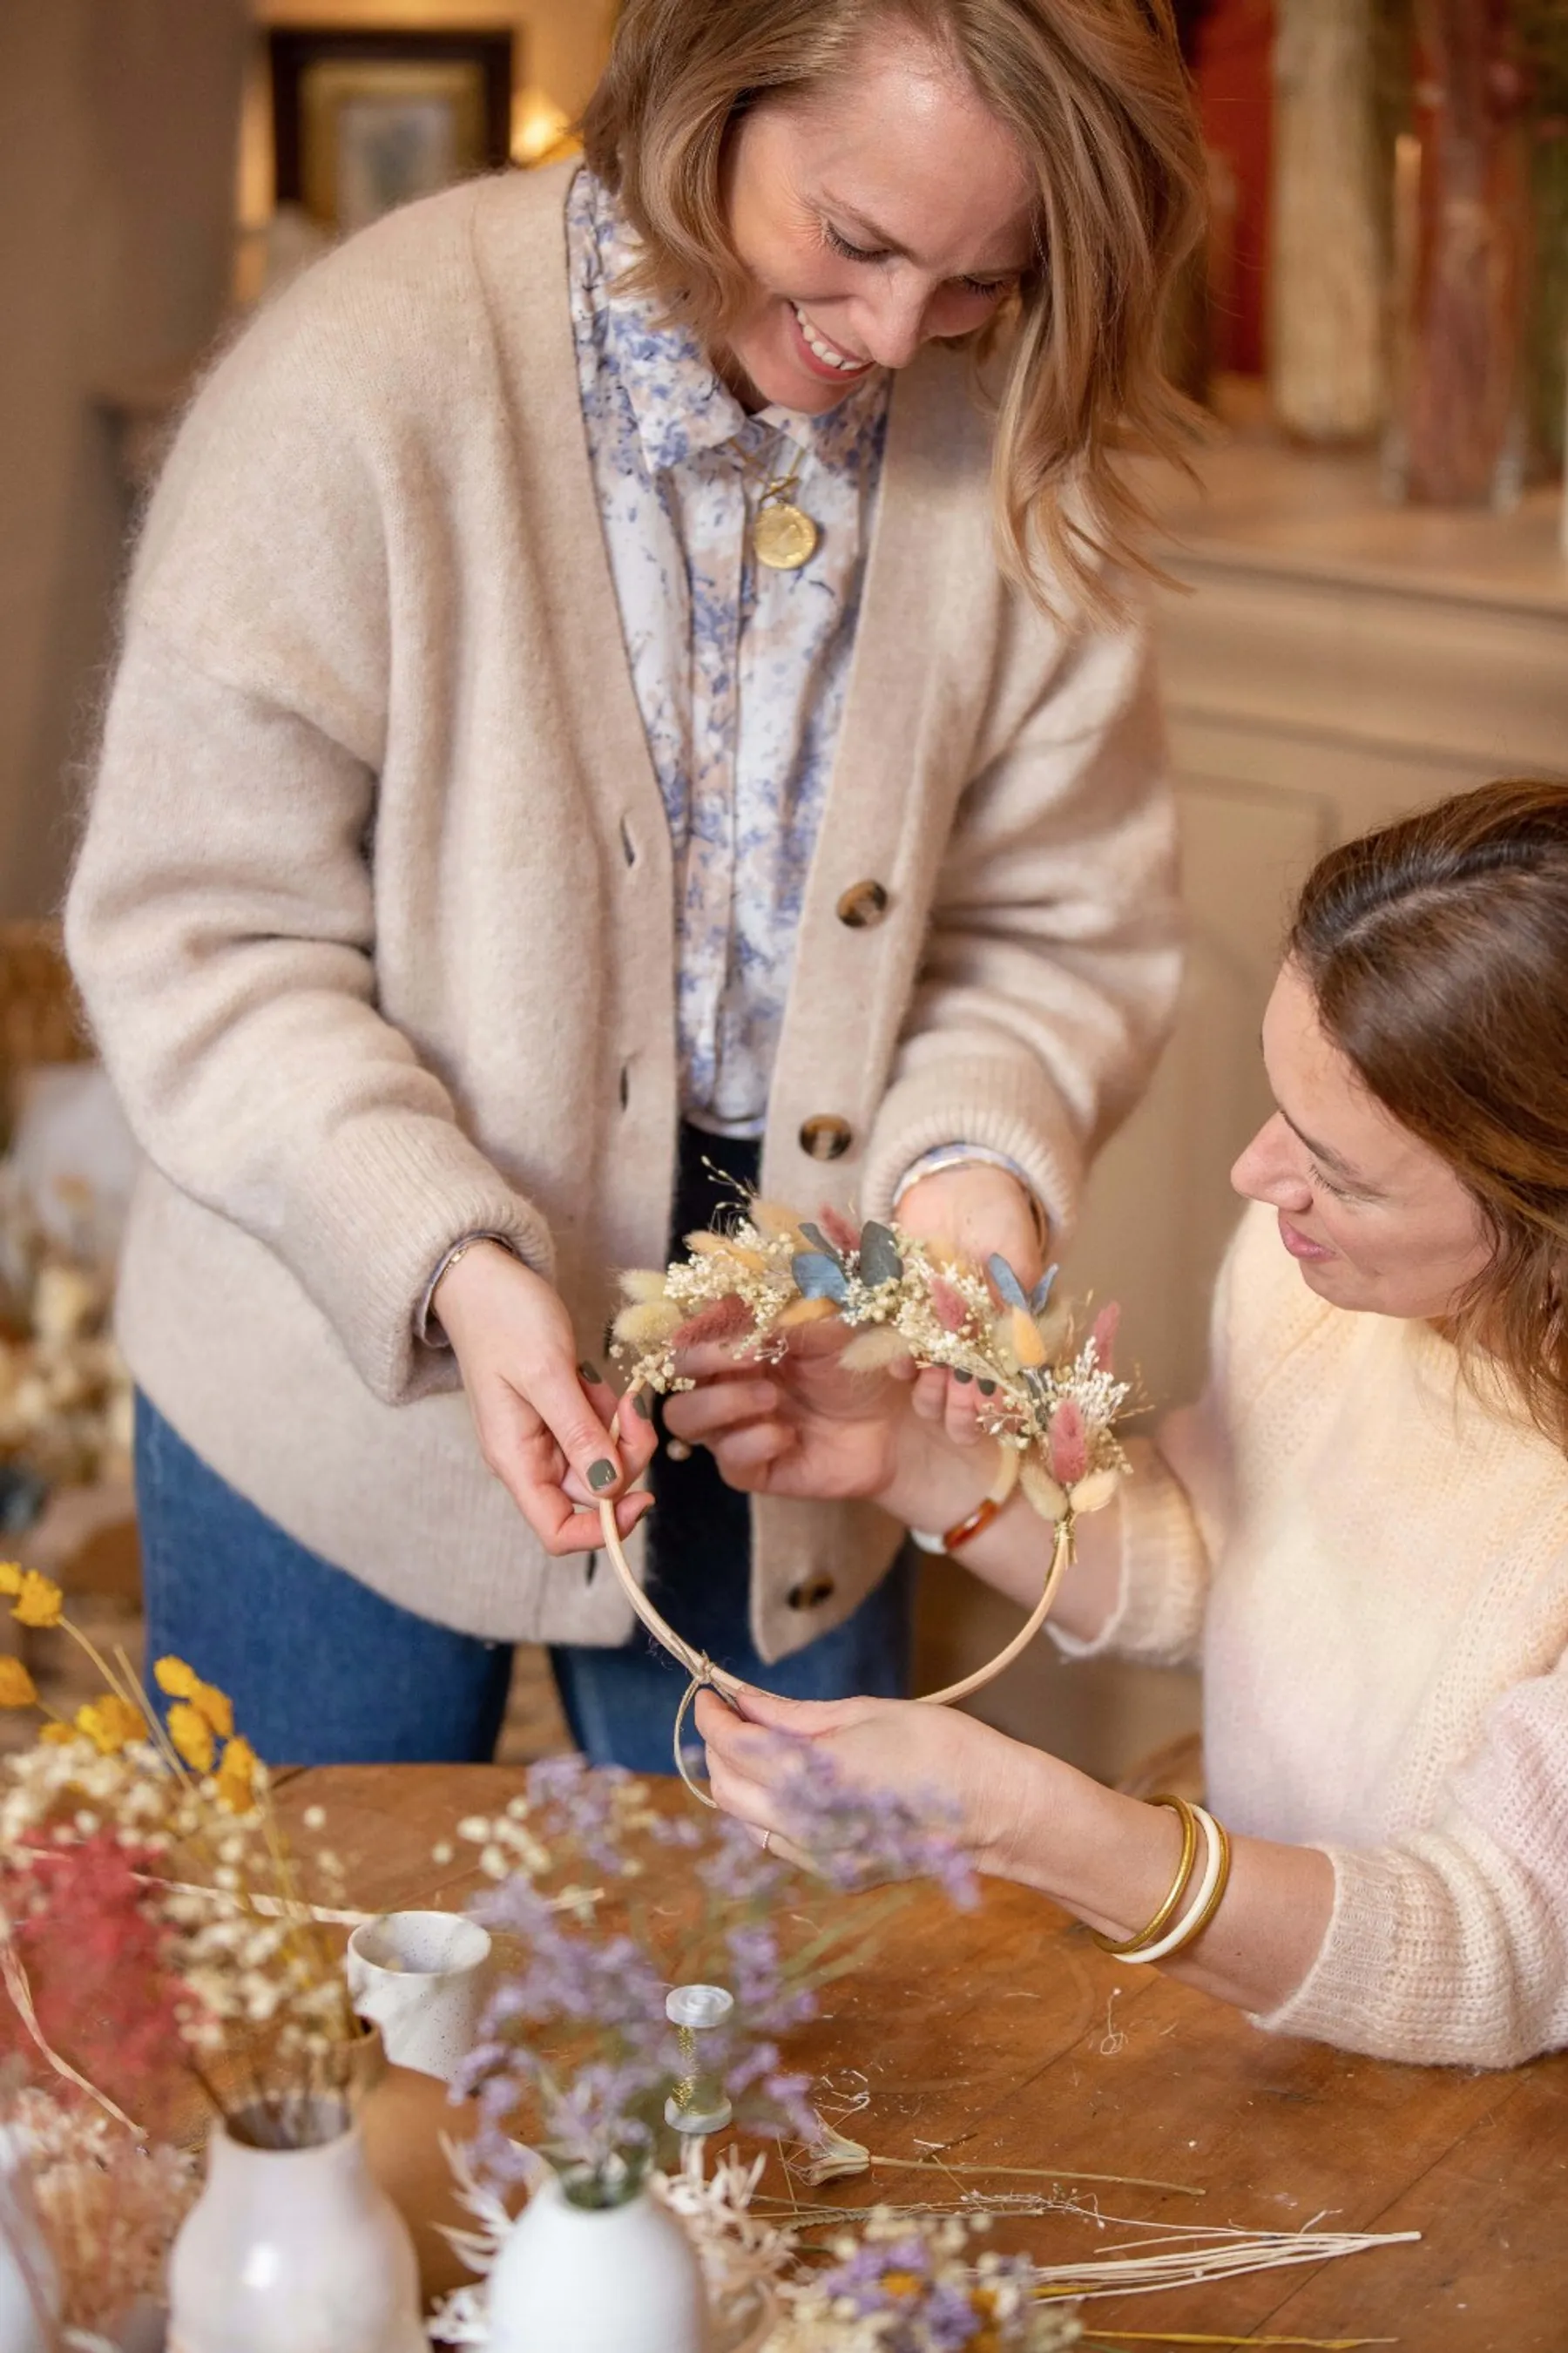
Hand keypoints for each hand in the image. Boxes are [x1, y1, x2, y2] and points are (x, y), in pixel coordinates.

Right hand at [434, 1243, 655, 1554]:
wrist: (484, 1278)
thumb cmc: (506, 1320)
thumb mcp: (547, 1374)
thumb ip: (578, 1433)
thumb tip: (609, 1488)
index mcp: (515, 1460)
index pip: (557, 1531)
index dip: (603, 1529)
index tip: (643, 1495)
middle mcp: (529, 1458)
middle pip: (593, 1494)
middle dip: (625, 1459)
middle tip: (631, 1410)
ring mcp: (545, 1437)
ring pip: (602, 1462)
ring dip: (619, 1432)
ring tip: (610, 1388)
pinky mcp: (559, 1415)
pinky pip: (598, 1431)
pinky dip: (610, 1413)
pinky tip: (596, 1381)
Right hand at [664, 1332, 992, 1532]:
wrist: (902, 1425)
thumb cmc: (865, 1368)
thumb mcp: (833, 1326)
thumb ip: (790, 1309)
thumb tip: (747, 1295)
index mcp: (740, 1342)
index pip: (693, 1326)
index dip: (701, 1321)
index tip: (730, 1312)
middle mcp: (728, 1382)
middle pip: (676, 1371)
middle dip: (702, 1358)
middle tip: (749, 1354)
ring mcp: (736, 1427)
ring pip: (684, 1418)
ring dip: (722, 1402)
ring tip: (771, 1398)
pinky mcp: (754, 1469)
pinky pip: (727, 1460)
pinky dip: (753, 1443)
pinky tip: (788, 1435)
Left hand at [694, 1682, 1028, 1870]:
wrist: (994, 1809)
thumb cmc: (939, 1747)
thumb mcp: (863, 1714)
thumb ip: (793, 1715)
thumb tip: (743, 1700)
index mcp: (811, 1777)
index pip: (734, 1747)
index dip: (713, 1717)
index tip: (709, 1693)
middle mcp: (804, 1826)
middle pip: (727, 1789)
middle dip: (718, 1748)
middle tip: (731, 1713)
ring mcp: (818, 1858)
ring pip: (747, 1820)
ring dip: (738, 1781)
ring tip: (757, 1743)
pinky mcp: (834, 1874)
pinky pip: (778, 1841)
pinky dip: (767, 1809)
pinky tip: (789, 1781)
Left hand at [894, 1163, 1046, 1445]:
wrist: (955, 1183)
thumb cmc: (998, 1215)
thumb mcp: (1014, 1247)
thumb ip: (1015, 1286)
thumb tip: (1016, 1328)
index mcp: (1008, 1328)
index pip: (1006, 1376)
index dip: (998, 1396)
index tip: (988, 1401)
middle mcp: (973, 1336)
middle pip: (968, 1386)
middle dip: (961, 1404)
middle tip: (956, 1404)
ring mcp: (938, 1328)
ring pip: (934, 1376)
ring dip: (930, 1390)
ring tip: (930, 1388)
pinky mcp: (905, 1313)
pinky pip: (901, 1346)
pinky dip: (901, 1359)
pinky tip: (901, 1365)